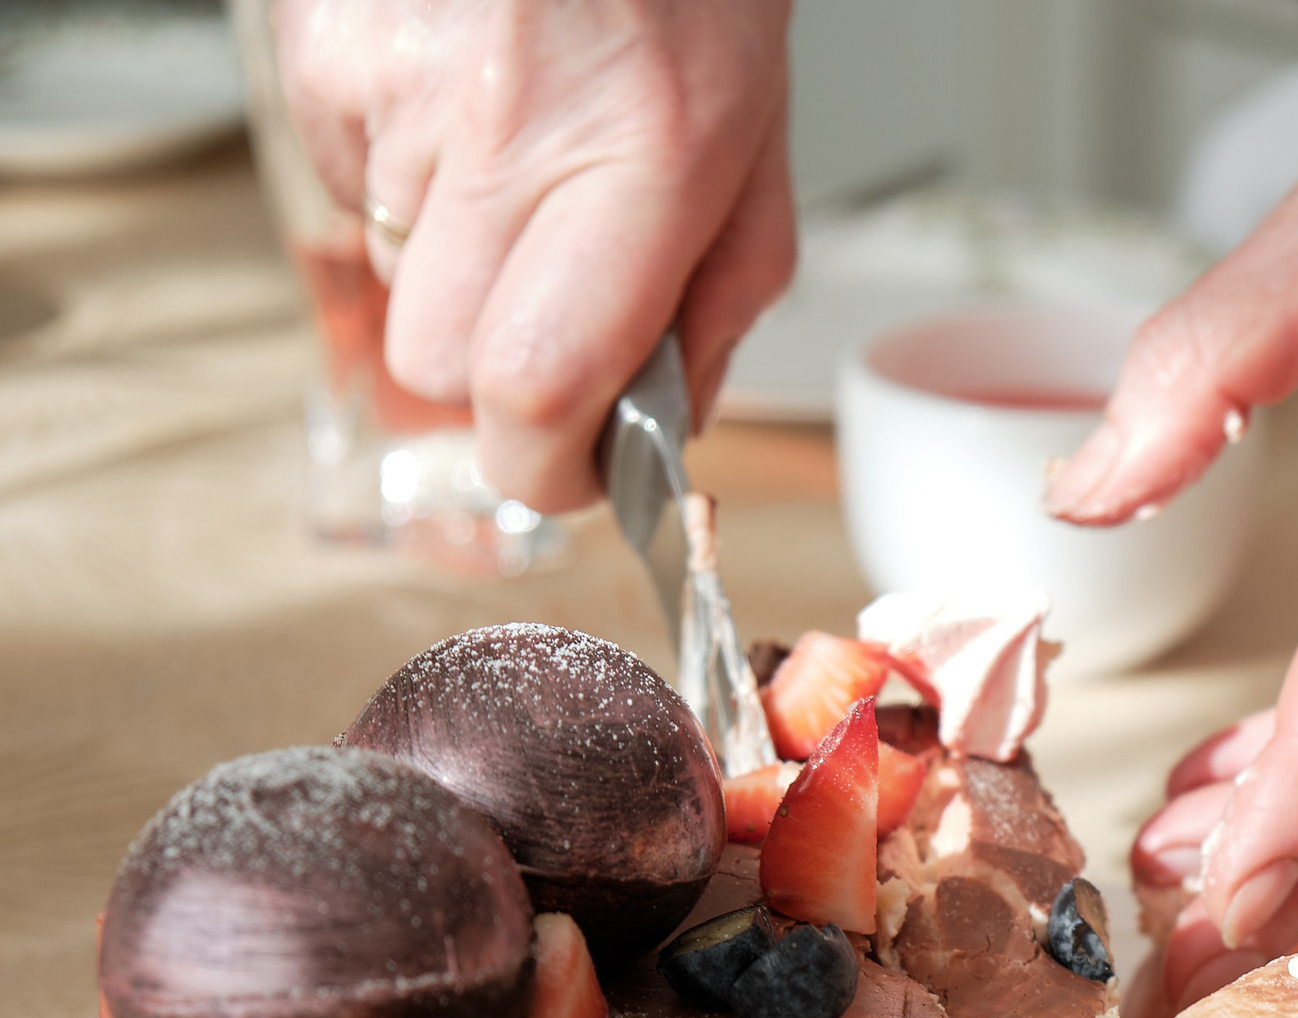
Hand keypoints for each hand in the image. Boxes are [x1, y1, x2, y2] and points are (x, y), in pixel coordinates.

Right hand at [273, 0, 795, 509]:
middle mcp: (508, 127)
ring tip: (521, 167)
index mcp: (643, 159)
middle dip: (498, 379)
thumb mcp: (755, 153)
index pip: (534, 386)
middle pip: (440, 364)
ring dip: (454, 266)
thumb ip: (714, 308)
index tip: (574, 468)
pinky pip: (345, 185)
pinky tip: (465, 111)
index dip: (545, 465)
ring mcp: (397, 86)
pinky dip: (402, 182)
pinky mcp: (323, 52)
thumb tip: (657, 434)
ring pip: (391, 278)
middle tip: (553, 320)